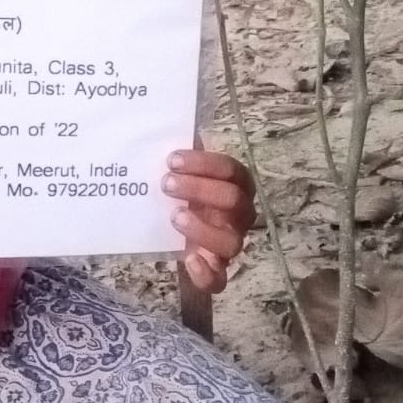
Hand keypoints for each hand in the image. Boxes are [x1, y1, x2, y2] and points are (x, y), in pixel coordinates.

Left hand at [162, 148, 255, 294]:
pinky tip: (189, 260)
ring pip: (232, 241)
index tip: (172, 160)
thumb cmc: (181, 187)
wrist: (172, 223)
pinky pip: (220, 280)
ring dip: (203, 228)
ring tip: (174, 217)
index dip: (205, 164)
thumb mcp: (181, 167)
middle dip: (200, 189)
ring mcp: (230, 242)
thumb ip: (180, 151)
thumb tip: (163, 121)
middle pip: (234, 200)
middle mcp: (239, 213)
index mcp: (235, 184)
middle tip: (166, 184)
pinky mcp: (215, 269)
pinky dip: (207, 274)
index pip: (232, 170)